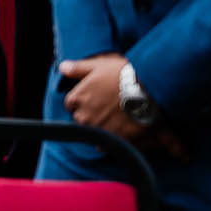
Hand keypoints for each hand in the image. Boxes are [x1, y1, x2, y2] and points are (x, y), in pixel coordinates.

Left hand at [59, 54, 188, 158]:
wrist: (147, 90)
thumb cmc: (122, 75)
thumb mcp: (97, 65)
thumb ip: (77, 68)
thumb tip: (62, 68)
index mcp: (77, 98)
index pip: (71, 104)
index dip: (81, 101)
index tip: (92, 99)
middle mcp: (84, 116)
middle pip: (80, 119)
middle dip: (89, 115)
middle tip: (104, 108)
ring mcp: (99, 128)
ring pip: (92, 131)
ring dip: (99, 127)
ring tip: (113, 119)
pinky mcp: (114, 138)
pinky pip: (105, 145)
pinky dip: (110, 139)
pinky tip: (120, 130)